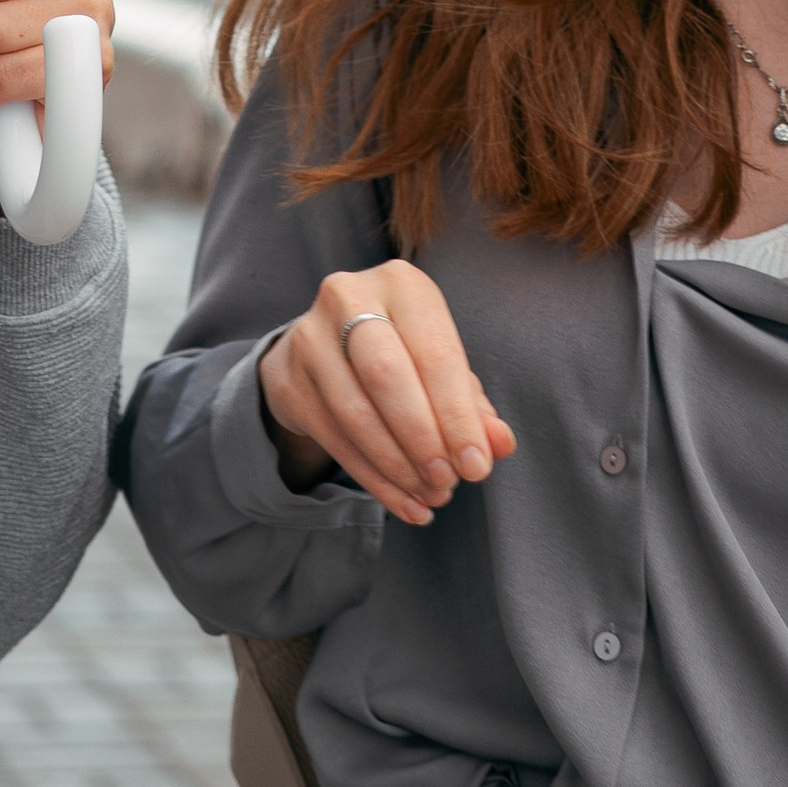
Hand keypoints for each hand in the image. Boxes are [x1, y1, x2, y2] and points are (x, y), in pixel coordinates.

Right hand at [259, 263, 515, 525]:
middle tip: (447, 483)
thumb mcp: (441, 366)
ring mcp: (309, 336)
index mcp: (400, 284)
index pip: (434, 353)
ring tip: (430, 496)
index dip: (457, 416)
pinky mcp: (288, 378)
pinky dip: (374, 479)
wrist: (327, 347)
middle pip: (386, 374)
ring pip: (356, 412)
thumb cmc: (403, 353)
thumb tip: (499, 444)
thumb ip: (473, 404)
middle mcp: (348, 296)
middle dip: (422, 438)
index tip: (476, 468)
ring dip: (398, 466)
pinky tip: (404, 502)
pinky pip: (334, 438)